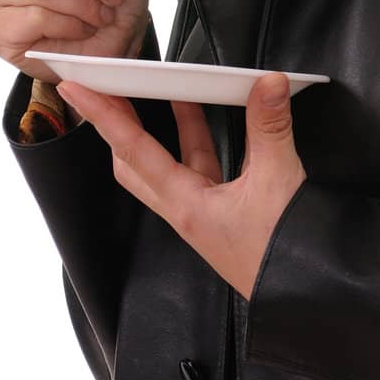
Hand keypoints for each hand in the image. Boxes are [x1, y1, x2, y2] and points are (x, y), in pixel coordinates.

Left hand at [54, 70, 307, 300]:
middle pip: (132, 161)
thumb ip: (270, 128)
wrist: (304, 296)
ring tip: (157, 87)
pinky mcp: (222, 211)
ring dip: (160, 123)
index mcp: (185, 205)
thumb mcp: (278, 181)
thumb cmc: (282, 254)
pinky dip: (193, 135)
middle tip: (108, 87)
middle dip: (116, 123)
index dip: (103, 116)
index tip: (76, 90)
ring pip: (166, 161)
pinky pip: (197, 165)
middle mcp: (184, 209)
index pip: (132, 150)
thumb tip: (268, 83)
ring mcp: (202, 211)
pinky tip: (205, 115)